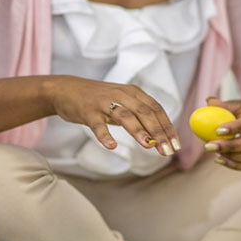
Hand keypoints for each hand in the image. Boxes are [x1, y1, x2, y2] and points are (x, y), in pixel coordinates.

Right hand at [47, 76, 178, 156]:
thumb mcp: (121, 102)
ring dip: (138, 131)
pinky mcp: (88, 111)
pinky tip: (111, 145)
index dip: (168, 127)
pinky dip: (105, 135)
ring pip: (125, 116)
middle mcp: (121, 94)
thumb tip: (158, 137)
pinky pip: (98, 124)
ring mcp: (104, 102)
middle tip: (167, 151)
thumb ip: (138, 116)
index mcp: (133, 92)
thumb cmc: (97, 99)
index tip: (176, 145)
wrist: (65, 90)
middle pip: (145, 112)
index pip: (156, 109)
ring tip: (148, 145)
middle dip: (158, 132)